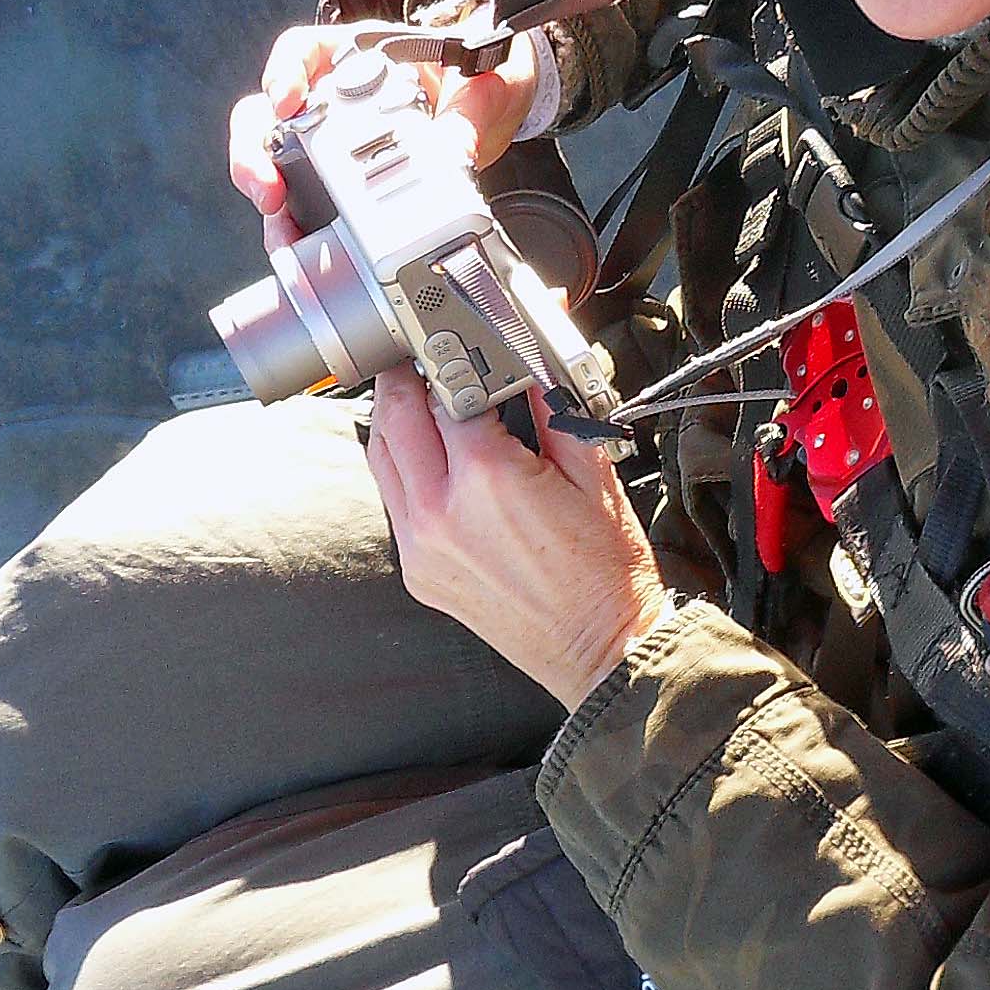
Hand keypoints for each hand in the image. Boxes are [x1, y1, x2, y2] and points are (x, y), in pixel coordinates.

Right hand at [226, 20, 546, 222]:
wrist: (490, 113)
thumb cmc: (473, 84)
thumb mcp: (481, 89)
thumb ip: (469, 110)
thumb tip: (455, 148)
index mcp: (359, 57)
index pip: (303, 52)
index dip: (284, 72)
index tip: (285, 101)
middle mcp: (331, 97)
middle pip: (265, 114)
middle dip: (254, 152)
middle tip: (268, 187)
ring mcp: (326, 141)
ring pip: (270, 162)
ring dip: (266, 196)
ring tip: (281, 230)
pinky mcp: (334, 184)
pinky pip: (298, 202)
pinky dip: (293, 226)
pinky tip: (299, 249)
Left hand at [363, 372, 673, 709]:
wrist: (605, 651)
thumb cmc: (609, 572)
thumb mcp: (593, 471)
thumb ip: (554, 404)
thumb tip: (531, 356)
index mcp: (485, 478)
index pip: (446, 390)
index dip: (455, 356)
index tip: (460, 339)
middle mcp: (439, 512)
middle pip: (392, 416)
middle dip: (406, 378)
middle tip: (424, 357)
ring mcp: (421, 547)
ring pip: (381, 458)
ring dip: (395, 421)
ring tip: (423, 401)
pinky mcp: (418, 573)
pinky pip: (395, 502)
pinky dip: (404, 469)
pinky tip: (433, 459)